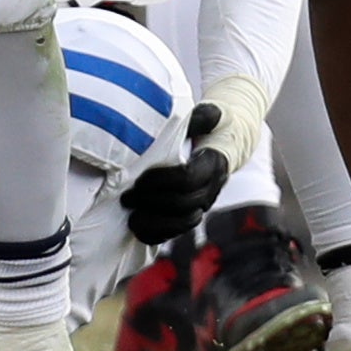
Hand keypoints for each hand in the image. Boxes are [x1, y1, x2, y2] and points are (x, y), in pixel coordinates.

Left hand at [118, 104, 230, 244]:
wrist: (224, 142)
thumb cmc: (210, 126)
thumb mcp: (208, 116)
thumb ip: (200, 117)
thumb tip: (199, 115)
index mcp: (213, 163)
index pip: (189, 178)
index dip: (163, 180)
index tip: (140, 178)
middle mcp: (211, 187)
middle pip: (184, 203)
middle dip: (153, 202)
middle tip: (126, 197)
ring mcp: (203, 203)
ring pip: (184, 223)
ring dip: (156, 224)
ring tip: (131, 219)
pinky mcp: (193, 213)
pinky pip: (179, 232)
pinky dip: (159, 235)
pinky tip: (139, 231)